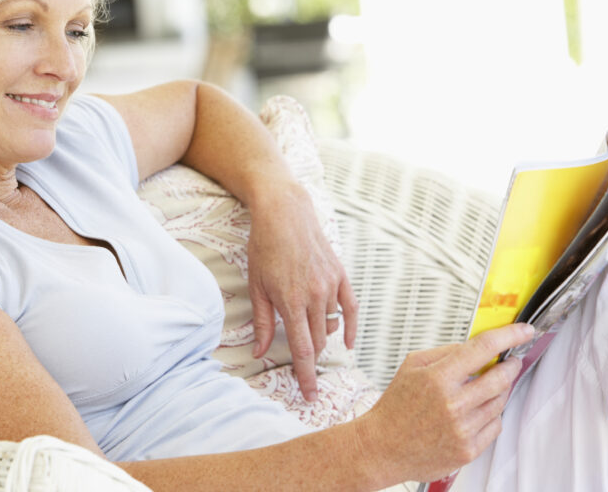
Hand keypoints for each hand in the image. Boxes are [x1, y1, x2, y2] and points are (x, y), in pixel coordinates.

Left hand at [246, 182, 358, 401]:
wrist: (285, 212)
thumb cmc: (264, 248)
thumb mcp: (256, 286)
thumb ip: (261, 322)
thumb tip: (258, 352)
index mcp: (291, 301)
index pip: (302, 349)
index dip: (306, 375)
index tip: (310, 395)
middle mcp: (314, 295)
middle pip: (317, 341)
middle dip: (310, 359)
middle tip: (303, 372)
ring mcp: (330, 285)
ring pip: (330, 325)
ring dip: (321, 337)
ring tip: (308, 338)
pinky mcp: (340, 275)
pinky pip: (350, 308)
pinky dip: (350, 326)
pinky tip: (346, 341)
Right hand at [357, 323, 534, 483]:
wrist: (383, 447)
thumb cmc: (396, 407)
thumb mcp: (411, 366)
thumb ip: (445, 352)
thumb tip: (475, 347)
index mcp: (438, 378)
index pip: (483, 349)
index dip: (509, 336)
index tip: (523, 332)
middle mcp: (453, 404)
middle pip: (501, 377)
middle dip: (510, 366)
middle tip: (509, 362)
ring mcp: (463, 429)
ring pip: (500, 402)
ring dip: (499, 391)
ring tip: (481, 390)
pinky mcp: (468, 450)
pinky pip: (495, 425)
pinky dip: (491, 415)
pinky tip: (474, 412)